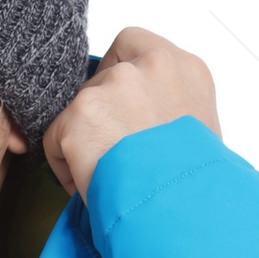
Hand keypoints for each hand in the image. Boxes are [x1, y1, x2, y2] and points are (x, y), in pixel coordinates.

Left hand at [41, 27, 220, 201]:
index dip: (118, 76)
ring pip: (79, 108)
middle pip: (101, 78)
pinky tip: (89, 186)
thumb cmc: (196, 187)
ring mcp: (115, 85)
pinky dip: (65, 165)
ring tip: (106, 178)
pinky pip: (56, 137)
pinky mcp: (82, 112)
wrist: (182, 213)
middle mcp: (151, 65)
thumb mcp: (202, 136)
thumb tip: (147, 125)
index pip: (134, 45)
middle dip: (100, 117)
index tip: (120, 111)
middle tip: (112, 154)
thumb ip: (172, 112)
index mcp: (186, 69)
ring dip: (85, 142)